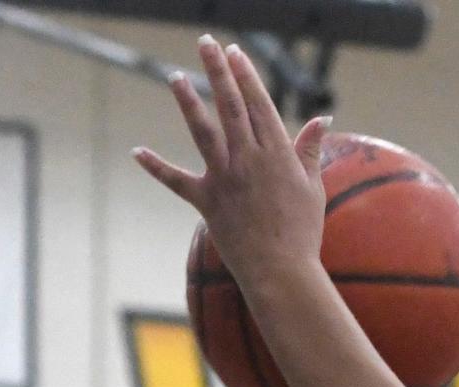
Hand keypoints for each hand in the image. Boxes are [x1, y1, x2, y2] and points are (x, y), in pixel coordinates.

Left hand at [133, 35, 328, 291]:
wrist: (280, 272)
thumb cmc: (302, 232)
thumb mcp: (313, 188)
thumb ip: (310, 150)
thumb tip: (322, 119)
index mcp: (277, 154)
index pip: (258, 104)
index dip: (245, 75)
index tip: (234, 52)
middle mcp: (248, 160)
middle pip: (230, 106)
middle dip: (217, 71)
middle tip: (206, 43)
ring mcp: (225, 179)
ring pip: (203, 132)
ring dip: (188, 101)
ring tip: (174, 76)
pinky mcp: (207, 202)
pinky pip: (177, 182)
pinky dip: (156, 168)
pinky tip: (137, 152)